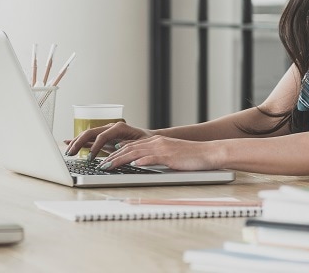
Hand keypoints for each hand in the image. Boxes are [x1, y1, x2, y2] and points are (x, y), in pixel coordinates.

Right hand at [64, 121, 149, 160]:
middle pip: (90, 133)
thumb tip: (117, 150)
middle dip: (79, 142)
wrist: (148, 138)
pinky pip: (89, 138)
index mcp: (118, 127)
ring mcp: (105, 131)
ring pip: (87, 135)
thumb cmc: (146, 141)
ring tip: (68, 151)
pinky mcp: (103, 137)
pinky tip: (68, 142)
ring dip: (76, 142)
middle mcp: (110, 127)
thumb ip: (128, 146)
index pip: (102, 136)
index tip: (90, 158)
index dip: (95, 147)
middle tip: (71, 153)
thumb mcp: (140, 144)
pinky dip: (79, 141)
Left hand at [97, 135, 218, 171]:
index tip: (104, 160)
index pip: (130, 147)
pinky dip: (141, 161)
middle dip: (112, 157)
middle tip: (100, 165)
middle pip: (129, 149)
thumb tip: (138, 162)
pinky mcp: (170, 156)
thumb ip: (154, 157)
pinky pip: (152, 157)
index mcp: (155, 142)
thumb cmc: (190, 157)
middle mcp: (156, 142)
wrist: (208, 153)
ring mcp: (162, 148)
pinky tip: (132, 165)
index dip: (115, 153)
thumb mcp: (169, 155)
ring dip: (120, 160)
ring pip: (136, 152)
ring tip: (108, 166)